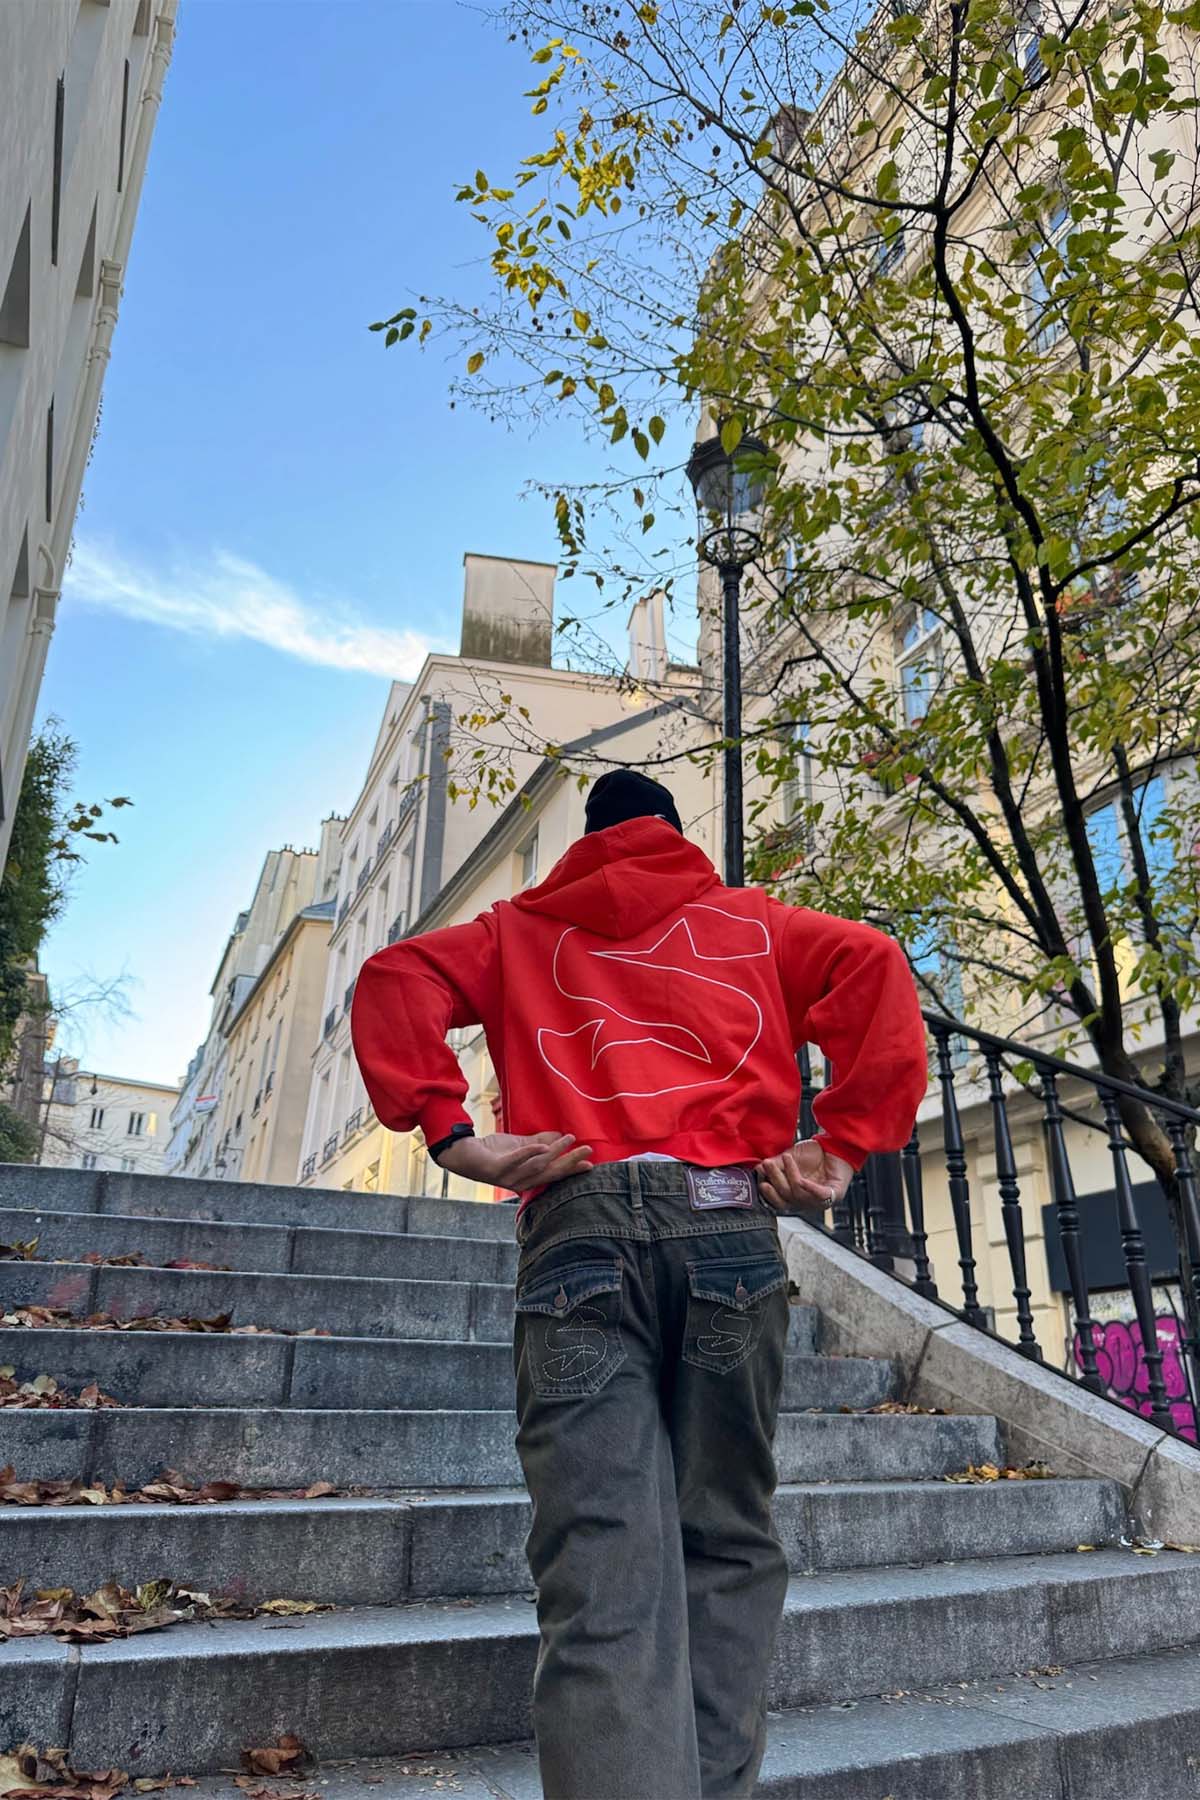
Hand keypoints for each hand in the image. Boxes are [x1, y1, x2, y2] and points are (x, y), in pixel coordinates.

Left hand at [436, 1130, 593, 1191]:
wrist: (465, 1154)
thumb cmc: (494, 1151)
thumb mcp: (520, 1146)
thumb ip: (539, 1142)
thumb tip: (560, 1137)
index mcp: (528, 1178)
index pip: (554, 1174)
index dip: (571, 1169)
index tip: (589, 1163)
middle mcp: (520, 1181)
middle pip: (550, 1172)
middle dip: (570, 1162)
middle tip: (587, 1150)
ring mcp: (508, 1177)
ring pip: (537, 1166)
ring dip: (555, 1152)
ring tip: (568, 1138)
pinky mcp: (496, 1169)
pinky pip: (515, 1161)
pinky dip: (529, 1153)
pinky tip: (542, 1146)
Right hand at [755, 1139, 853, 1214]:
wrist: (835, 1145)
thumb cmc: (813, 1154)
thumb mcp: (789, 1159)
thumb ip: (775, 1166)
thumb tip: (757, 1170)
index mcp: (796, 1197)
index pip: (780, 1204)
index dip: (769, 1196)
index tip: (761, 1183)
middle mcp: (808, 1202)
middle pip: (787, 1199)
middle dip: (776, 1181)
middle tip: (768, 1164)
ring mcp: (821, 1200)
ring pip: (800, 1195)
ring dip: (790, 1176)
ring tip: (787, 1158)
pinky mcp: (835, 1194)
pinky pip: (819, 1195)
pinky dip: (809, 1187)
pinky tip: (801, 1179)